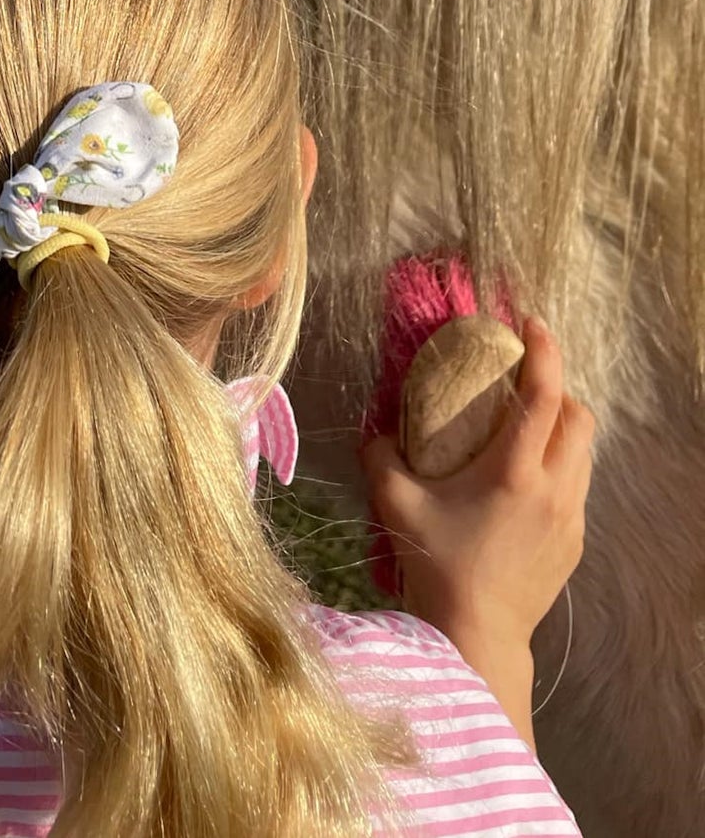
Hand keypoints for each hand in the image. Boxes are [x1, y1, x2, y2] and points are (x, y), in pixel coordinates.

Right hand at [361, 319, 593, 743]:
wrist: (475, 634)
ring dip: (560, 426)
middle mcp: (554, 488)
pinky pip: (577, 485)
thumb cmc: (434, 563)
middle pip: (578, 416)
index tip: (530, 324)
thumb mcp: (394, 501)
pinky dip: (558, 464)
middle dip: (557, 387)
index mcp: (514, 471)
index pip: (544, 395)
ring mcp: (570, 517)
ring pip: (584, 451)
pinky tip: (521, 479)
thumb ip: (380, 455)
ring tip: (522, 427)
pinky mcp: (574, 542)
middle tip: (521, 381)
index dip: (542, 352)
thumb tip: (375, 430)